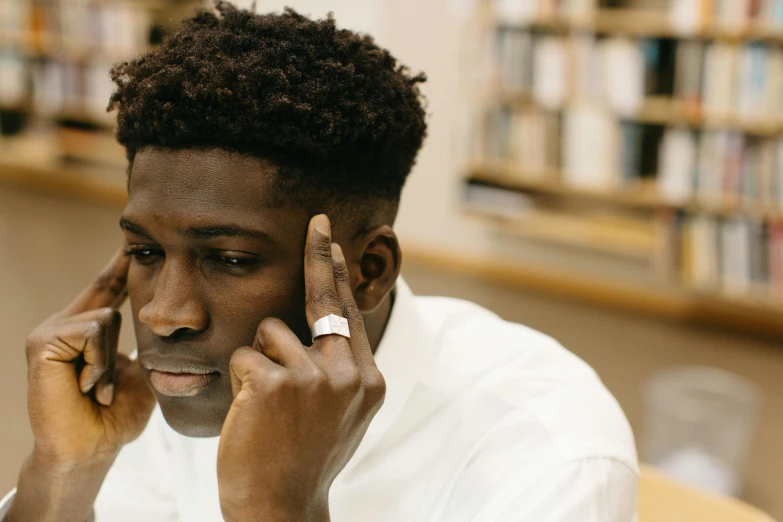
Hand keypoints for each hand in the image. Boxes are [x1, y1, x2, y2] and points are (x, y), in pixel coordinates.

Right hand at [24, 247, 155, 468]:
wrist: (91, 448)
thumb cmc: (115, 415)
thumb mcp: (139, 372)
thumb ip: (142, 344)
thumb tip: (157, 321)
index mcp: (89, 330)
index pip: (108, 286)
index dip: (122, 263)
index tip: (136, 238)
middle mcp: (66, 323)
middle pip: (108, 290)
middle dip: (121, 300)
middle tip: (112, 347)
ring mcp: (51, 331)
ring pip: (105, 318)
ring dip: (111, 360)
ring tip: (98, 388)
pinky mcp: (42, 342)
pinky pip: (92, 331)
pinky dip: (98, 362)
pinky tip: (88, 385)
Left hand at [217, 215, 386, 521]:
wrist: (281, 507)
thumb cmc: (303, 458)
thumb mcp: (339, 413)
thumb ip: (338, 369)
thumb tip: (324, 321)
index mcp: (367, 380)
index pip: (349, 313)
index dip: (338, 273)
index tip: (330, 238)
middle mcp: (348, 374)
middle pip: (322, 300)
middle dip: (317, 257)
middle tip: (317, 219)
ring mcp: (313, 378)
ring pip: (267, 332)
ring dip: (256, 361)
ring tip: (263, 406)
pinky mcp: (273, 384)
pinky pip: (242, 356)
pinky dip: (236, 380)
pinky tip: (247, 413)